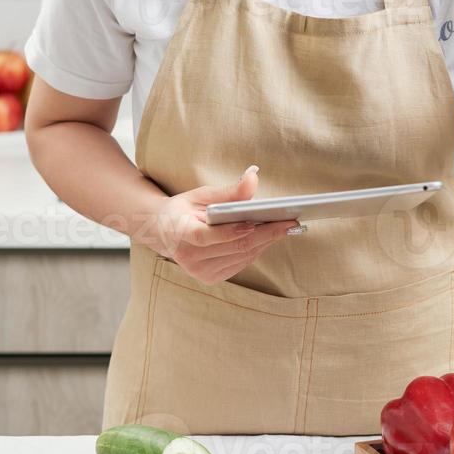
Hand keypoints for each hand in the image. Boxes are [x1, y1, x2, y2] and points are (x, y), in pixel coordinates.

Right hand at [145, 165, 298, 284]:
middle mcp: (189, 258)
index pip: (206, 236)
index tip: (254, 222)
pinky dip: (256, 249)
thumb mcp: (201, 195)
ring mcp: (200, 271)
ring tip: (284, 227)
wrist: (163, 233)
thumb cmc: (184, 209)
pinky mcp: (210, 278)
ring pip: (241, 256)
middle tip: (290, 223)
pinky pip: (240, 263)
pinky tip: (267, 237)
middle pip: (233, 247)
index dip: (231, 231)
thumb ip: (229, 191)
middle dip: (265, 234)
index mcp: (180, 233)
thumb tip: (253, 175)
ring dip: (265, 242)